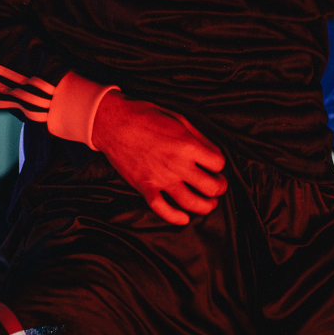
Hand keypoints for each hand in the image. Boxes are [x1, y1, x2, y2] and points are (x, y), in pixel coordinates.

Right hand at [90, 90, 227, 224]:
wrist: (113, 123)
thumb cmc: (146, 116)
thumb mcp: (179, 119)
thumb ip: (199, 138)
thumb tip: (214, 153)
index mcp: (188, 145)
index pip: (218, 163)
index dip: (220, 164)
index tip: (215, 163)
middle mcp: (177, 165)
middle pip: (211, 186)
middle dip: (219, 187)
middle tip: (218, 185)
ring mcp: (161, 179)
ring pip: (191, 203)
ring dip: (205, 206)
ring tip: (209, 204)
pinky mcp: (145, 187)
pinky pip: (162, 209)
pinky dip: (175, 217)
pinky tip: (184, 218)